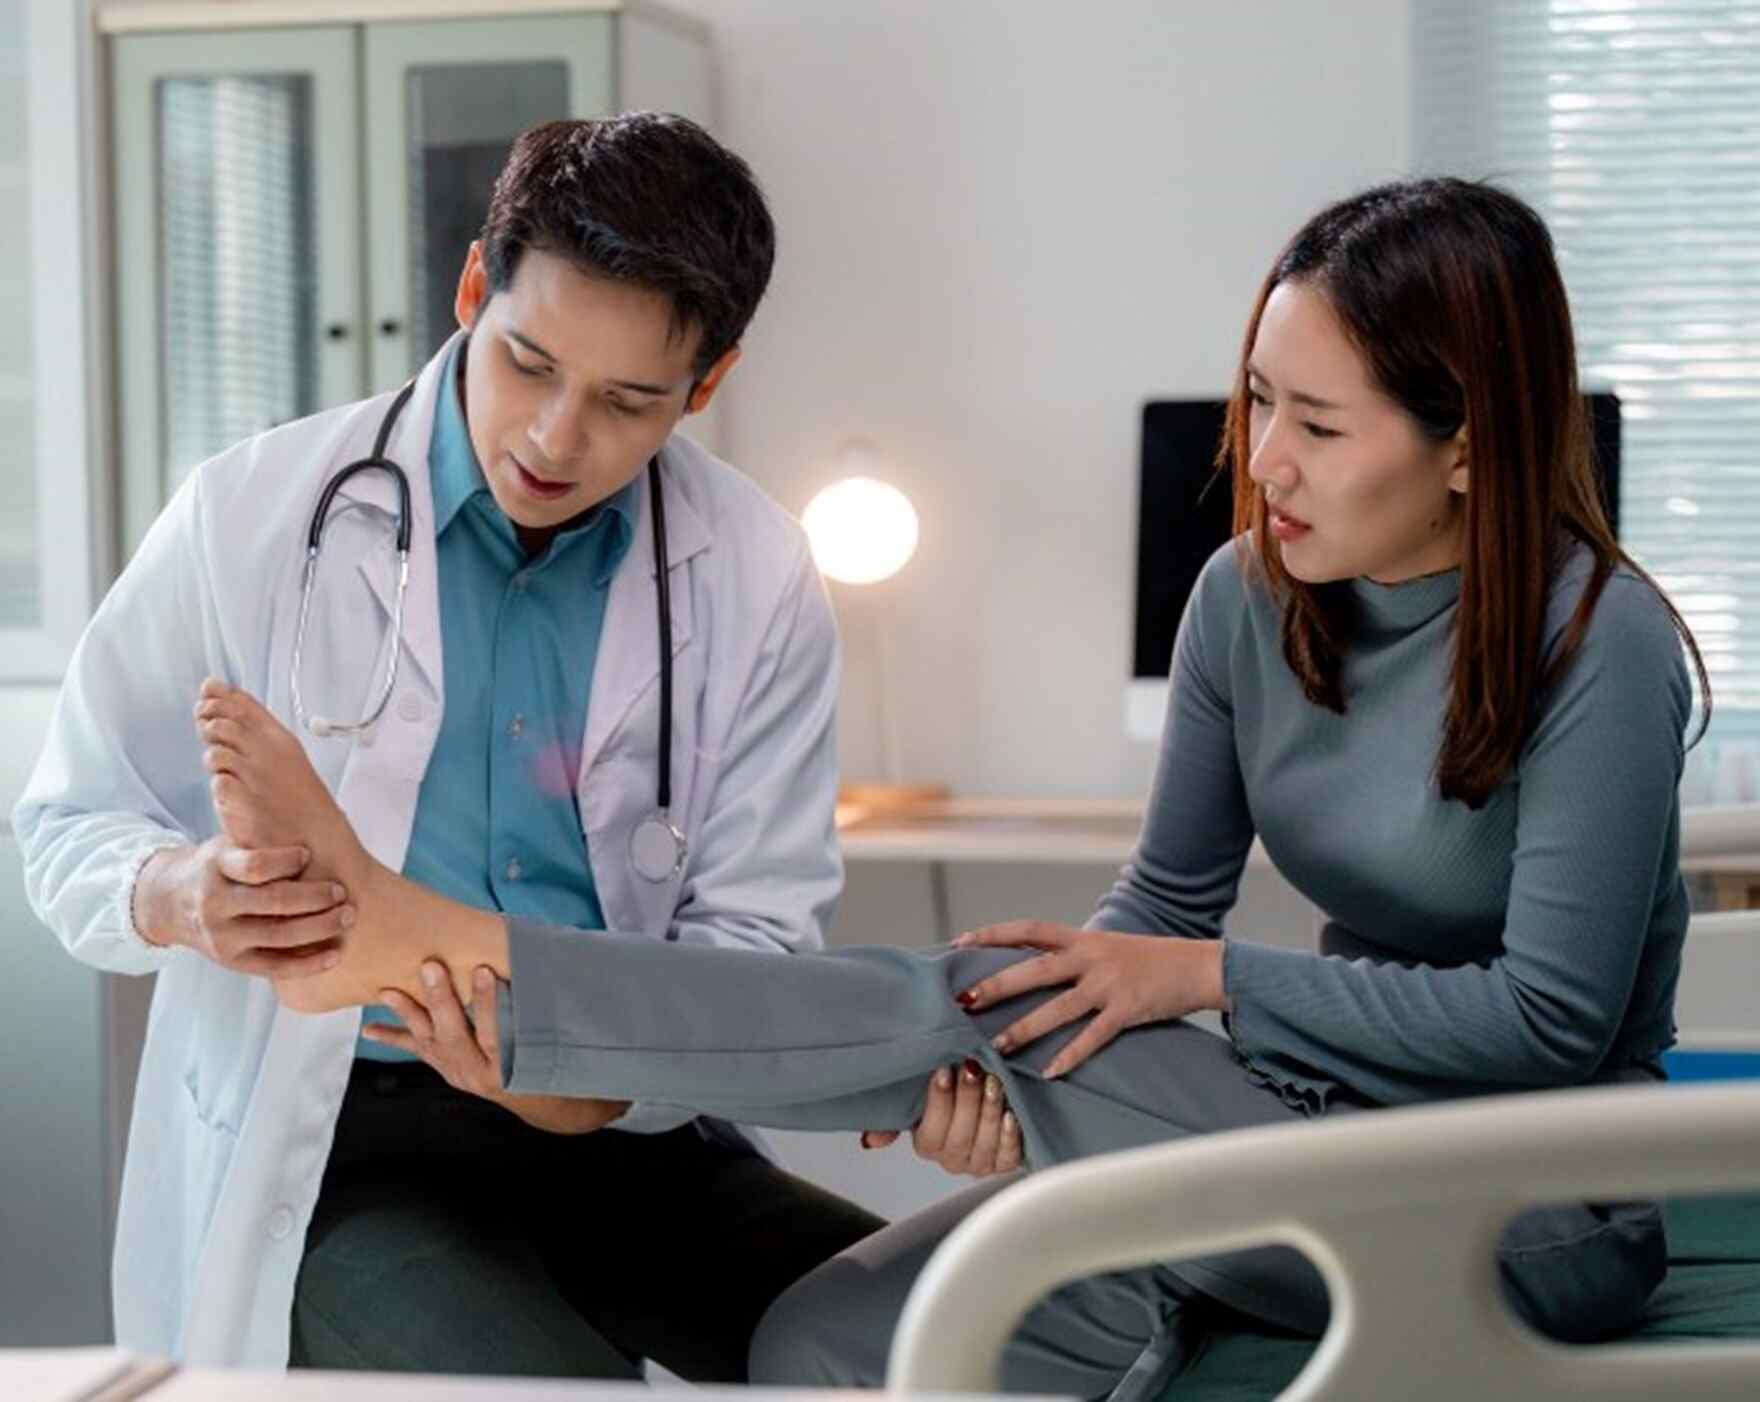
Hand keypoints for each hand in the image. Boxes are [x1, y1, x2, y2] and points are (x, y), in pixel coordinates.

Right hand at [135, 839, 352, 978]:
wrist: (170, 904)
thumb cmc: (218, 867)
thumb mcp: (227, 843)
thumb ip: (259, 834)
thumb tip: (321, 812)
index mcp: (216, 866)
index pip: (254, 866)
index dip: (286, 861)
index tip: (309, 854)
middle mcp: (216, 903)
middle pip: (273, 902)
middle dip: (314, 897)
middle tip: (342, 891)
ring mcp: (223, 937)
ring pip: (278, 936)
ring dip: (319, 928)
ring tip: (348, 916)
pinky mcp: (233, 962)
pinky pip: (274, 967)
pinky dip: (307, 964)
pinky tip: (334, 956)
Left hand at [363, 962, 629, 1134]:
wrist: (543, 1102)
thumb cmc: (553, 1064)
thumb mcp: (555, 1044)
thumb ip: (545, 1013)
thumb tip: (549, 966)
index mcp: (509, 1067)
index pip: (496, 1032)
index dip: (489, 1002)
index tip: (485, 970)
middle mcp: (478, 1075)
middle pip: (456, 1035)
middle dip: (441, 999)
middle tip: (430, 966)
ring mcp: (458, 1073)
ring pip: (430, 1043)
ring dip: (409, 1014)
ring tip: (389, 991)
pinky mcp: (446, 1069)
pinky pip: (418, 1051)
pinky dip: (394, 1038)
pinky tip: (369, 1029)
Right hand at [859, 1061, 1022, 1176]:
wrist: (984, 1095)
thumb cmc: (950, 1093)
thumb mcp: (918, 1097)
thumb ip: (893, 1117)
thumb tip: (870, 1143)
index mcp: (927, 1144)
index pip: (930, 1132)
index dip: (939, 1101)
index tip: (944, 1070)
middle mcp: (952, 1159)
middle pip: (959, 1137)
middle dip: (967, 1100)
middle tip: (973, 1069)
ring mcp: (980, 1163)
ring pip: (984, 1144)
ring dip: (989, 1112)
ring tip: (994, 1082)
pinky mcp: (1005, 1163)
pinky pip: (1008, 1157)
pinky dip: (1009, 1136)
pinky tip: (1010, 1114)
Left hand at [952, 923, 1227, 1078]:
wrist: (1197, 966)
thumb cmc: (1148, 959)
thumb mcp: (1107, 947)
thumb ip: (1073, 956)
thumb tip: (1034, 967)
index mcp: (1082, 939)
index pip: (1029, 929)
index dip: (993, 934)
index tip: (960, 942)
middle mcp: (1091, 957)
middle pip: (1035, 970)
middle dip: (997, 985)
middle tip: (965, 1001)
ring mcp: (1109, 984)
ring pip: (1058, 1008)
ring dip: (1025, 1029)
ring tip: (996, 1047)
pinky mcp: (1128, 1010)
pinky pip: (1092, 1036)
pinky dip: (1070, 1055)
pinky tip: (1049, 1072)